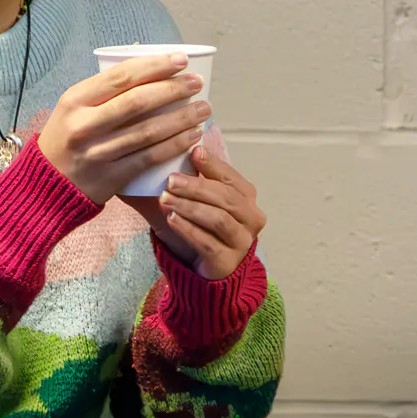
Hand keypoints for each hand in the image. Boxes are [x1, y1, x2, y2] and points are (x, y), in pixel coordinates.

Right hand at [38, 57, 206, 205]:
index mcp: (74, 100)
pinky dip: (175, 145)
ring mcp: (98, 153)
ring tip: (204, 109)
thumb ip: (104, 91)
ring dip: (182, 118)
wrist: (46, 184)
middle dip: (173, 89)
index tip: (181, 60)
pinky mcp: (111, 176)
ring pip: (148, 131)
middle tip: (197, 83)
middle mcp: (84, 125)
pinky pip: (150, 157)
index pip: (120, 77)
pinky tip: (192, 136)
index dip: (155, 66)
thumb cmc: (68, 137)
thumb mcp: (73, 108)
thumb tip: (152, 66)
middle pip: (138, 102)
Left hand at [128, 140, 265, 280]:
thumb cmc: (206, 228)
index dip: (213, 165)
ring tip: (164, 199)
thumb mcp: (204, 201)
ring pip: (218, 219)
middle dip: (197, 187)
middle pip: (226, 198)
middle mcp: (252, 219)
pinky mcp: (227, 261)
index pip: (232, 179)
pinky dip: (188, 229)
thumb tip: (187, 148)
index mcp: (248, 199)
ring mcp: (242, 242)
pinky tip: (171, 219)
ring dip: (190, 207)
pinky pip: (208, 243)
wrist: (210, 269)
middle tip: (170, 180)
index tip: (193, 152)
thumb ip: (199, 178)